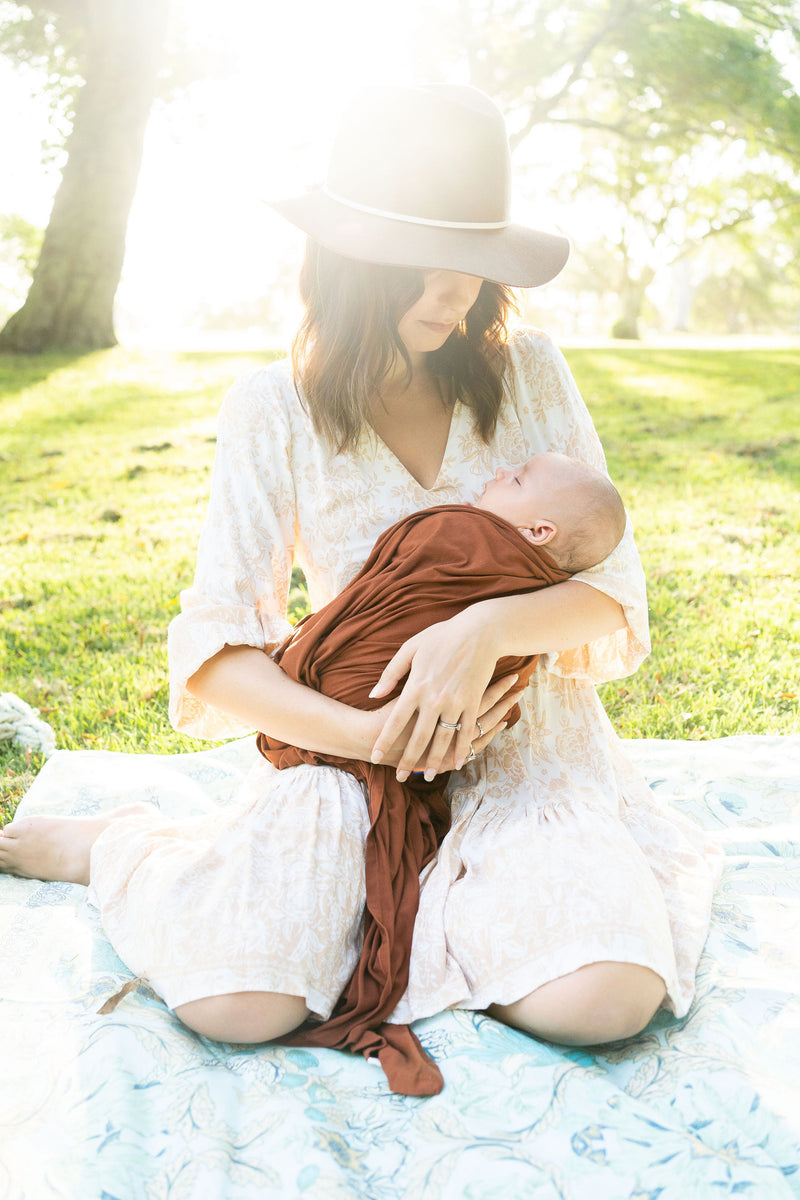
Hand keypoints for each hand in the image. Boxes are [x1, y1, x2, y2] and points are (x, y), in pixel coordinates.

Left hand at [368, 612, 519, 778]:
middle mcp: (434, 699)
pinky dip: (462, 749)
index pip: (395, 721)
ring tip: (427, 775)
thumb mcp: (410, 649)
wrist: (479, 631)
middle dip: (409, 760)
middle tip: (400, 777)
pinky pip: (467, 732)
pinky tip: (457, 762)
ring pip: (443, 740)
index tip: (375, 756)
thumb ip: (391, 674)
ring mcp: (455, 703)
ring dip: (435, 760)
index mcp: (415, 686)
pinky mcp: (473, 703)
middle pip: (418, 737)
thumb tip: (373, 695)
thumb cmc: (442, 636)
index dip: (384, 741)